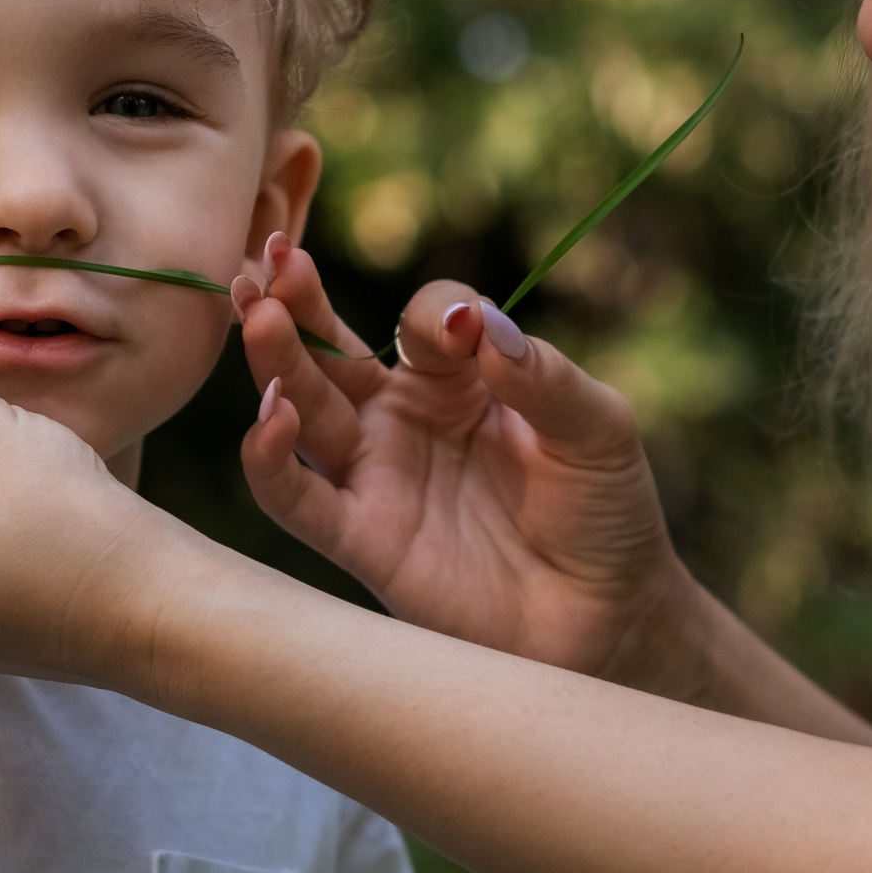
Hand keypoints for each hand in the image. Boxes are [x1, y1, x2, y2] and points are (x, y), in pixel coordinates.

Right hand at [236, 234, 710, 692]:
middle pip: (335, 350)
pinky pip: (300, 500)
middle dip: (297, 301)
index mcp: (461, 380)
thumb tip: (479, 325)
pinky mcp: (365, 541)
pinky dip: (272, 461)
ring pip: (304, 411)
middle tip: (271, 256)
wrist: (611, 616)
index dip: (439, 315)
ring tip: (260, 314)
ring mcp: (379, 478)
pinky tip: (270, 418)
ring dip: (276, 362)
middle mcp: (404, 420)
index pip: (427, 320)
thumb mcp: (598, 428)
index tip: (464, 332)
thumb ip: (542, 375)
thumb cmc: (606, 513)